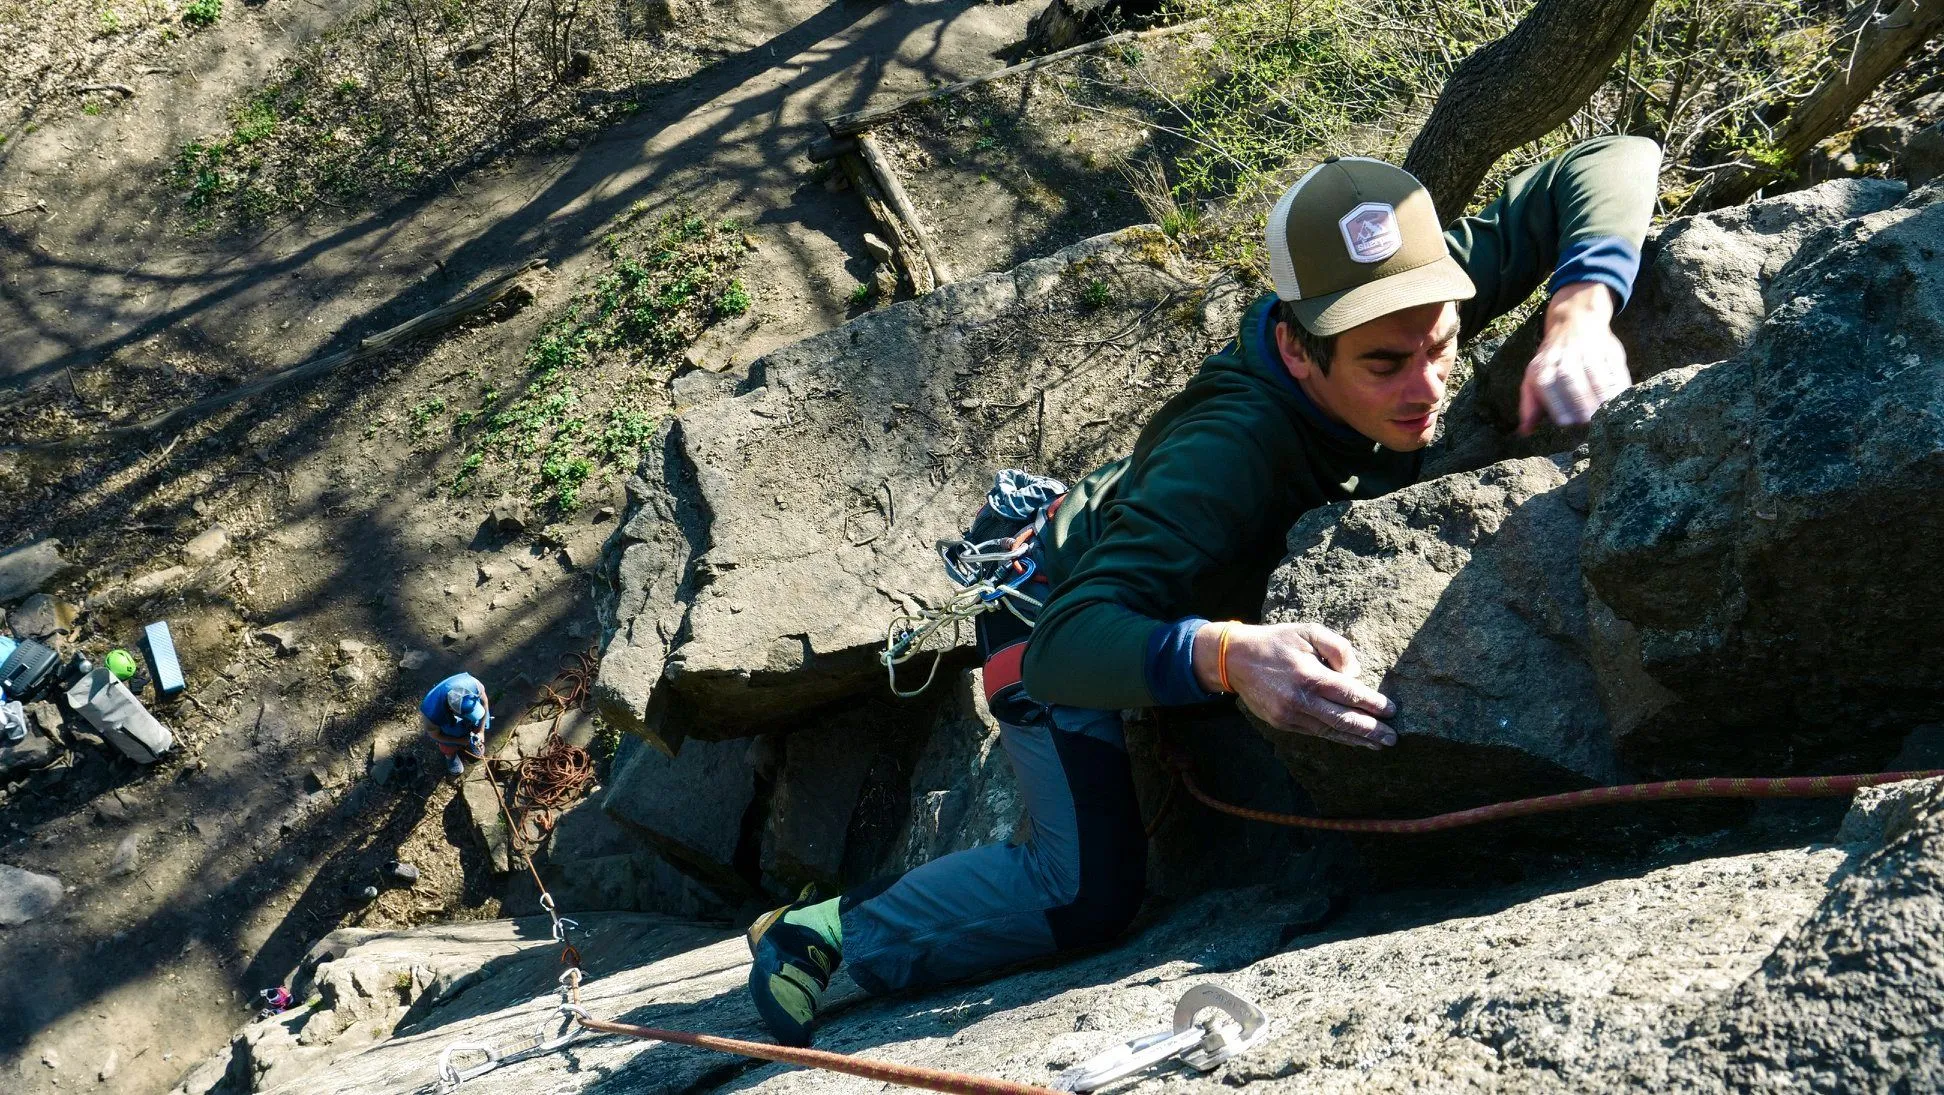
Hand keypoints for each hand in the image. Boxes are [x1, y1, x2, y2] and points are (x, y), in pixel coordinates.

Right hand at [1195, 621, 1396, 748]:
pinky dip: (1335, 736)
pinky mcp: (1282, 723)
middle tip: (1392, 738)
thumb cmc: (1277, 641)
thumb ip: (1338, 648)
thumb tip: (1355, 674)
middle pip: (1344, 720)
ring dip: (1356, 739)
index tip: (1392, 711)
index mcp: (1309, 675)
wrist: (1234, 659)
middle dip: (1371, 731)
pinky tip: (1350, 739)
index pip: (1350, 694)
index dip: (1373, 704)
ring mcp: (1290, 715)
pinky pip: (1314, 732)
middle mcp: (1300, 700)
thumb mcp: (1309, 631)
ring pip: (1330, 731)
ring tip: (1377, 745)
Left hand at [1518, 281, 1629, 433]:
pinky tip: (1619, 400)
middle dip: (1582, 406)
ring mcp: (1589, 353)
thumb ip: (1530, 404)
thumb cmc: (1552, 359)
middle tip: (1589, 422)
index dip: (1561, 411)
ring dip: (1601, 400)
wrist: (1574, 320)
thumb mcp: (1533, 376)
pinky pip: (1615, 372)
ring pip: (1596, 380)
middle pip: (1573, 385)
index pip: (1550, 392)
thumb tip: (1525, 432)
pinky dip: (1618, 388)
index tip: (1569, 424)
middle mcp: (1565, 359)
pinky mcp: (1609, 351)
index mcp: (1544, 368)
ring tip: (1605, 414)